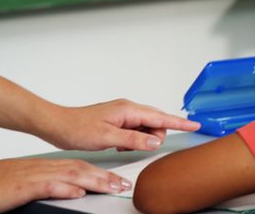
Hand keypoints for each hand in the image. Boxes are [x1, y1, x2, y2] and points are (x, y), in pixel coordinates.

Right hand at [0, 157, 131, 213]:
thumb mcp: (28, 183)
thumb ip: (50, 185)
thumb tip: (71, 192)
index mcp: (46, 167)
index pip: (79, 167)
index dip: (101, 172)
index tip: (116, 179)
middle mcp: (45, 169)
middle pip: (82, 169)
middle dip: (106, 177)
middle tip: (124, 184)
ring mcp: (37, 176)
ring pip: (73, 175)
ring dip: (96, 181)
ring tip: (113, 187)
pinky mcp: (26, 187)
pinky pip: (51, 186)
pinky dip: (66, 188)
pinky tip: (79, 191)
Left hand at [42, 99, 200, 150]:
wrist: (59, 125)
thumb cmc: (78, 128)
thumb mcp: (108, 137)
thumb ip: (134, 139)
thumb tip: (155, 141)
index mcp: (128, 110)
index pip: (160, 117)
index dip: (179, 122)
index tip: (195, 124)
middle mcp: (128, 109)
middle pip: (155, 123)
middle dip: (154, 137)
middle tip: (133, 146)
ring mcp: (123, 114)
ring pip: (145, 128)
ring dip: (141, 140)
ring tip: (121, 145)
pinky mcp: (118, 120)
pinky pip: (135, 130)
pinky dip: (133, 139)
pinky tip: (119, 144)